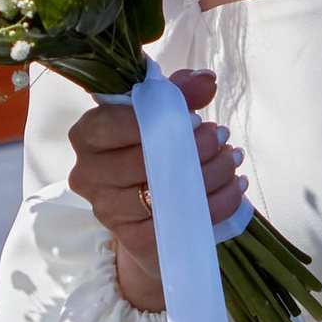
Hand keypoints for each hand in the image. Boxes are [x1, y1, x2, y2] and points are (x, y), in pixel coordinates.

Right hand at [64, 72, 243, 315]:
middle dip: (195, 146)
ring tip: (232, 159)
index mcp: (86, 135)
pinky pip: (183, 221)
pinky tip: (235, 186)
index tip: (196, 119)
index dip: (160, 120)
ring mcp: (107, 210)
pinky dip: (219, 202)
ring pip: (168, 190)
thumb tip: (205, 81)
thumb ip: (176, 93)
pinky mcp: (134, 240)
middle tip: (222, 138)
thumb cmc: (147, 152)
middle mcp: (87, 174)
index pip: (116, 122)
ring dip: (213, 173)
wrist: (146, 216)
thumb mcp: (157, 116)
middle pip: (145, 159)